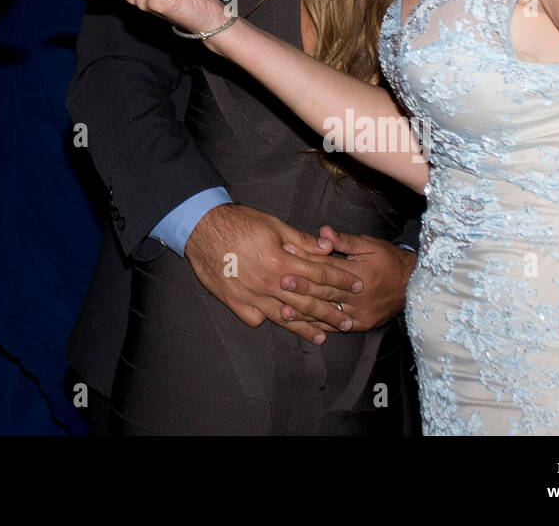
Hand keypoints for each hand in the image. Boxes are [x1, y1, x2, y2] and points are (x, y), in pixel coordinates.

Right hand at [183, 204, 363, 343]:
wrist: (201, 227)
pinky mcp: (235, 303)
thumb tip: (328, 247)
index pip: (320, 275)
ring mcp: (251, 296)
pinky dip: (270, 321)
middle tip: (348, 322)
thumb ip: (302, 240)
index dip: (341, 280)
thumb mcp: (273, 225)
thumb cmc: (238, 222)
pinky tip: (281, 323)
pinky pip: (257, 319)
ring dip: (307, 327)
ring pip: (285, 317)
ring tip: (323, 337)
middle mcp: (269, 284)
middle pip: (307, 302)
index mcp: (281, 262)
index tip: (358, 285)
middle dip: (331, 312)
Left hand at [279, 226, 415, 331]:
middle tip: (279, 281)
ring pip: (327, 312)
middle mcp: (358, 296)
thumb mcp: (369, 245)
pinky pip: (336, 326)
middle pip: (324, 290)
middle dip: (300, 286)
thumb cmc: (389, 261)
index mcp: (359, 273)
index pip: (327, 266)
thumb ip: (344, 241)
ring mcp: (360, 313)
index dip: (306, 259)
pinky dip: (318, 325)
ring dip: (305, 311)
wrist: (414, 286)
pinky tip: (302, 325)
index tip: (287, 252)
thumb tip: (323, 232)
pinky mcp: (361, 324)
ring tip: (282, 309)